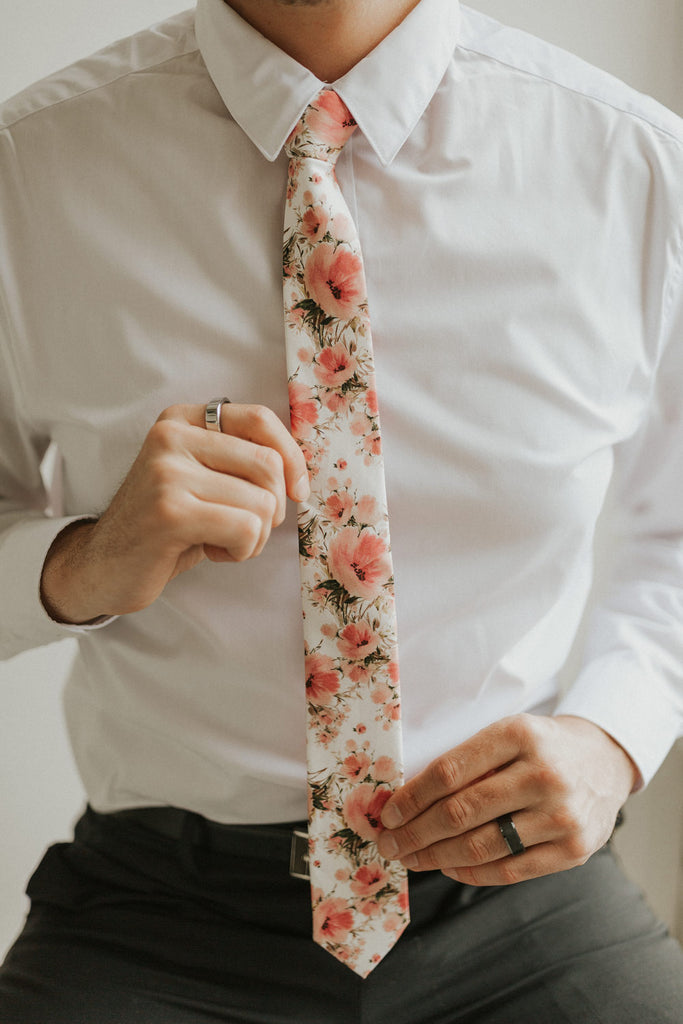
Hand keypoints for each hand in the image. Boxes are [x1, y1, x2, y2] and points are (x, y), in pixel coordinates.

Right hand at [40, 402, 308, 622]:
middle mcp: (170, 436)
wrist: (103, 566)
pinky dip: (242, 551)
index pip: (260, 419)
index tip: (296, 492)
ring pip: (262, 503)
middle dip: (273, 508)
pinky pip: (246, 529)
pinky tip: (211, 552)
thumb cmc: (168, 526)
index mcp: (182, 419)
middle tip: (244, 528)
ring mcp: (167, 472)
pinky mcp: (170, 512)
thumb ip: (240, 461)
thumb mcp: (202, 478)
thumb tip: (299, 475)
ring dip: (255, 536)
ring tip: (220, 541)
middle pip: (268, 465)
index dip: (292, 458)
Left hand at [376, 713, 637, 885]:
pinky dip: (471, 872)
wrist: (605, 760)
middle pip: (461, 812)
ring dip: (436, 857)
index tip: (387, 814)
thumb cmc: (540, 748)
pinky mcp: (574, 849)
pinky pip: (510, 871)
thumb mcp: (508, 734)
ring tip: (412, 858)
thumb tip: (405, 801)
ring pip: (482, 846)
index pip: (450, 772)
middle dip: (416, 833)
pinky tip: (448, 866)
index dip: (412, 797)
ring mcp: (561, 814)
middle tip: (389, 844)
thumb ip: (467, 762)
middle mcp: (543, 773)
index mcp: (518, 734)